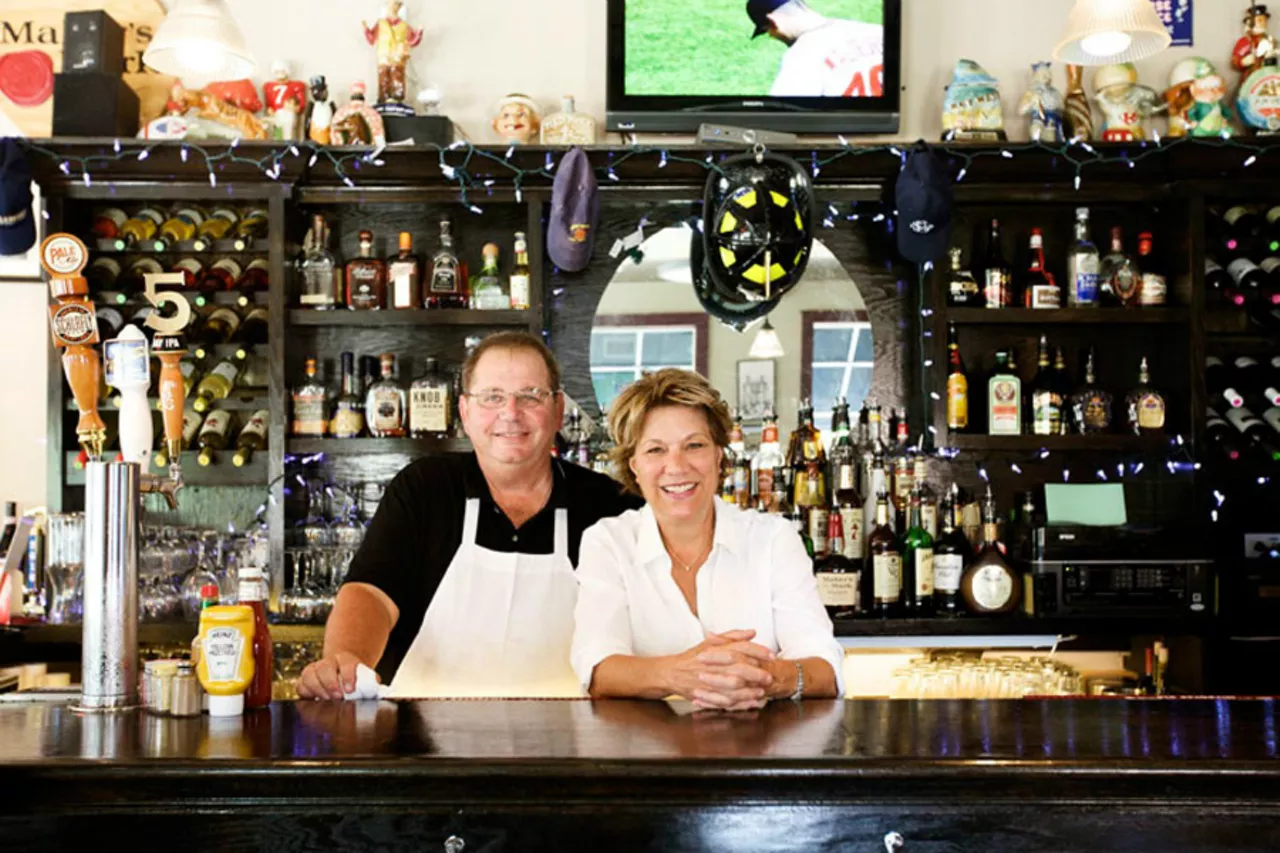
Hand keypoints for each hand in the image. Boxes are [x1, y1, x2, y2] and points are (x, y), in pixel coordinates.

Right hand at [296, 652, 372, 700]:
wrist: (342, 670)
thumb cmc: (355, 678)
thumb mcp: (365, 678)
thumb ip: (371, 683)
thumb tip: (378, 692)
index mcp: (346, 659)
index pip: (346, 663)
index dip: (348, 675)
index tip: (351, 689)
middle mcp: (329, 662)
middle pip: (324, 667)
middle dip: (330, 683)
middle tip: (337, 696)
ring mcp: (315, 670)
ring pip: (309, 673)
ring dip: (317, 688)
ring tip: (325, 699)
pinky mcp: (305, 680)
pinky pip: (300, 684)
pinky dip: (305, 692)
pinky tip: (313, 699)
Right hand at [659, 630, 776, 711]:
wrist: (671, 673)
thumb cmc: (693, 657)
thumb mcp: (711, 642)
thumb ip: (733, 636)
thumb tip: (752, 632)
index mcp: (716, 649)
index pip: (741, 647)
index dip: (758, 651)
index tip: (771, 655)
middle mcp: (714, 664)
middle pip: (739, 668)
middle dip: (757, 673)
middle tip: (769, 677)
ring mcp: (709, 681)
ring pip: (734, 686)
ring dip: (750, 690)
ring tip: (762, 692)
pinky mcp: (706, 695)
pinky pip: (726, 701)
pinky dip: (740, 703)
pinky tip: (751, 703)